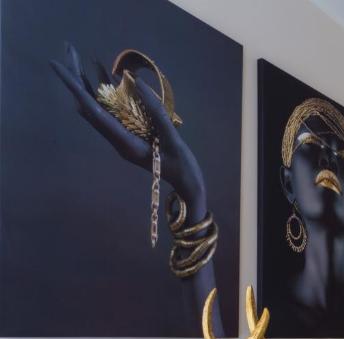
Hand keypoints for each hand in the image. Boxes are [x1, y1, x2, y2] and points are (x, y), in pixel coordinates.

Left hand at [50, 42, 206, 214]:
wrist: (187, 184)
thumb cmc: (182, 166)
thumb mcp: (173, 139)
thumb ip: (156, 112)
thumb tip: (136, 82)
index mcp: (124, 142)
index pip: (92, 110)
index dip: (74, 86)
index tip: (57, 65)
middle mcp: (116, 138)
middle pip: (88, 105)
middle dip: (76, 78)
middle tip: (69, 51)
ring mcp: (122, 136)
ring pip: (98, 107)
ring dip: (89, 83)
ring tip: (82, 57)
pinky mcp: (129, 133)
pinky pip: (113, 110)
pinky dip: (109, 92)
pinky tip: (109, 75)